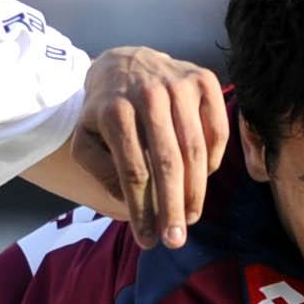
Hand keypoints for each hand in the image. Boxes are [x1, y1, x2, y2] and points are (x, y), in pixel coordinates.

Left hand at [70, 46, 228, 249]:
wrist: (125, 63)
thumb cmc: (105, 110)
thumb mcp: (86, 139)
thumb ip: (100, 170)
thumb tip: (127, 199)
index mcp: (115, 111)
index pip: (133, 171)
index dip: (142, 211)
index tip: (147, 240)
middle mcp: (149, 94)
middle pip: (167, 163)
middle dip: (173, 208)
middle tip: (175, 240)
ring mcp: (179, 84)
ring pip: (195, 149)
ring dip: (196, 191)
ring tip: (191, 218)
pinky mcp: (204, 79)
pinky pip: (217, 129)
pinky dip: (213, 160)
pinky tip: (202, 180)